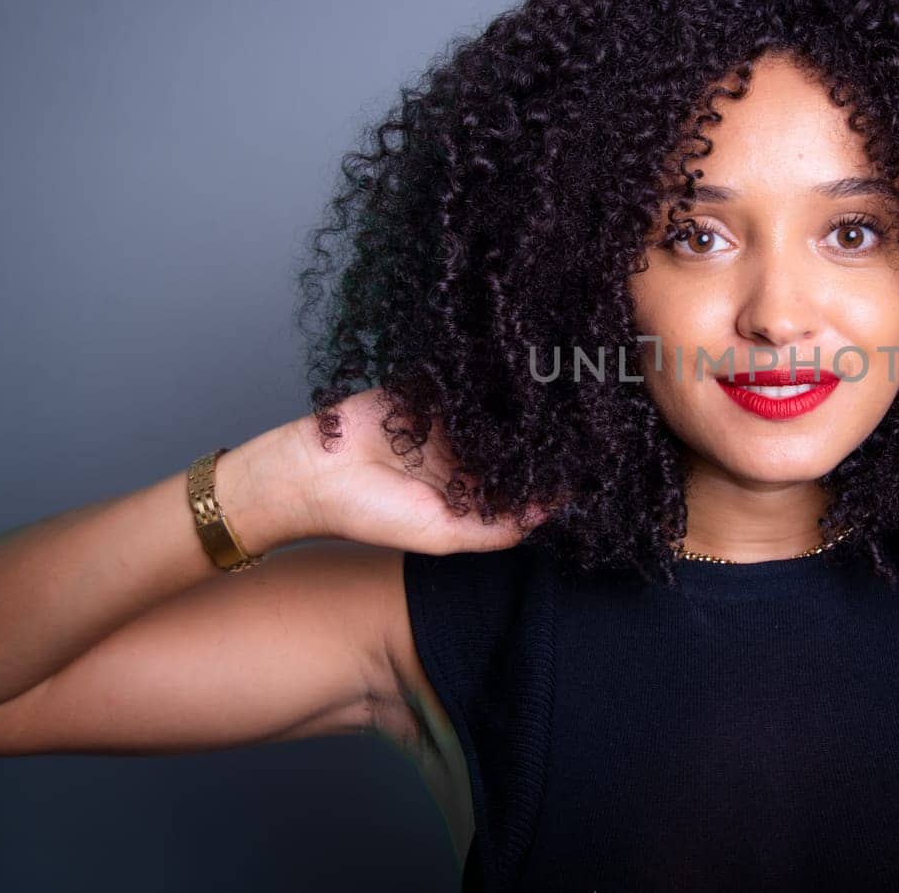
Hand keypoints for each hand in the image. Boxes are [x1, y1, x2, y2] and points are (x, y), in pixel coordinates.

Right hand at [280, 387, 559, 554]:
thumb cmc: (370, 513)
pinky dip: (486, 373)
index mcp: (468, 490)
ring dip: (520, 399)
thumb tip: (548, 516)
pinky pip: (463, 378)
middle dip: (542, 431)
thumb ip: (494, 531)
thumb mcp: (442, 534)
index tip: (587, 459)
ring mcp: (444, 420)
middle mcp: (461, 454)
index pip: (519, 479)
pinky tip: (517, 363)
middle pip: (513, 439)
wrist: (311, 473)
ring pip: (494, 406)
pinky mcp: (426, 390)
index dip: (548, 471)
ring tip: (562, 384)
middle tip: (586, 414)